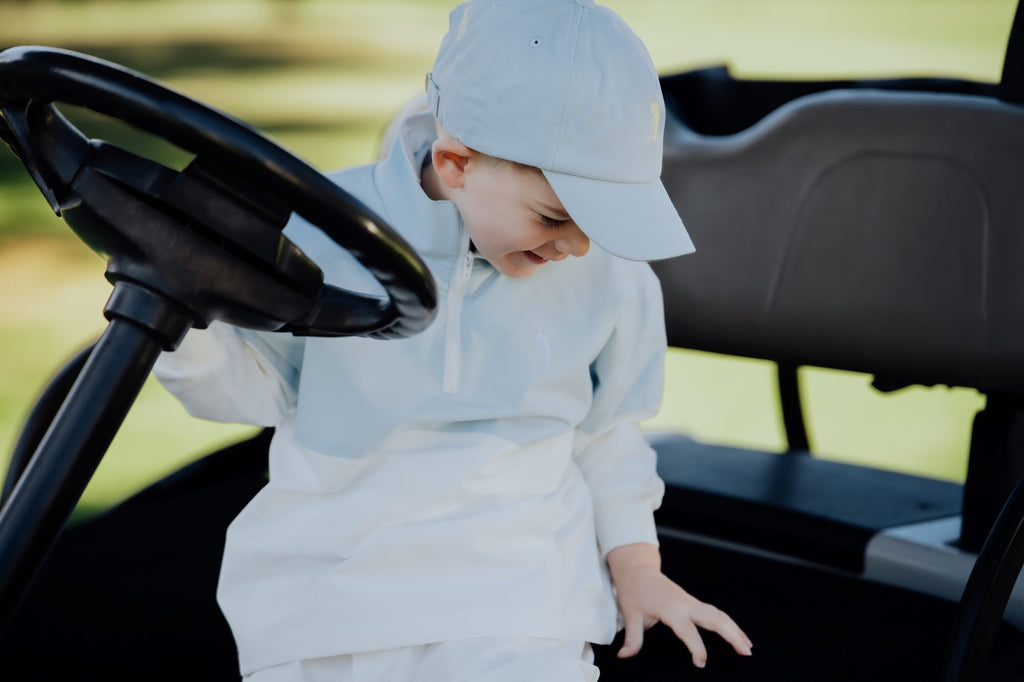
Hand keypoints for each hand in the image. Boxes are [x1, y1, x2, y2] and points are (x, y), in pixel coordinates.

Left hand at [606, 543, 752, 668]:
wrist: (637, 569)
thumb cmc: (633, 591)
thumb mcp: (630, 614)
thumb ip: (632, 638)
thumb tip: (623, 655)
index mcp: (671, 609)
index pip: (688, 631)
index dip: (696, 648)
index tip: (701, 663)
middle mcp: (685, 604)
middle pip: (714, 619)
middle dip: (731, 634)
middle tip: (745, 652)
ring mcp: (690, 601)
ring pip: (718, 614)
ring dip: (734, 629)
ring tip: (748, 646)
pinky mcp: (692, 601)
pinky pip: (714, 612)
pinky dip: (727, 623)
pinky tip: (736, 634)